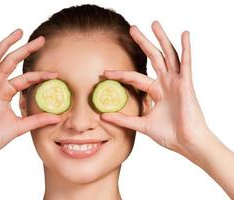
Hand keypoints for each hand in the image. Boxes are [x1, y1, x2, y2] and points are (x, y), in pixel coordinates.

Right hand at [0, 29, 61, 158]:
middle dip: (27, 49)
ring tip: (20, 31)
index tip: (56, 73)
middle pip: (14, 61)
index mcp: (7, 92)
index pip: (27, 78)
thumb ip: (38, 120)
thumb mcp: (21, 126)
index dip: (41, 75)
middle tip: (42, 40)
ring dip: (7, 43)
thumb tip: (58, 118)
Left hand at [101, 21, 211, 155]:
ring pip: (168, 55)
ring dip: (161, 39)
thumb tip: (103, 117)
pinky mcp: (186, 84)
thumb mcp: (142, 124)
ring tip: (154, 23)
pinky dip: (186, 48)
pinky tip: (184, 34)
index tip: (105, 72)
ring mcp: (176, 82)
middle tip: (132, 29)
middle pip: (152, 58)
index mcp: (156, 92)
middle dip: (142, 43)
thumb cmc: (169, 135)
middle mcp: (166, 83)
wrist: (186, 143)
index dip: (120, 75)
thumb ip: (124, 119)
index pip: (134, 78)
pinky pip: (186, 63)